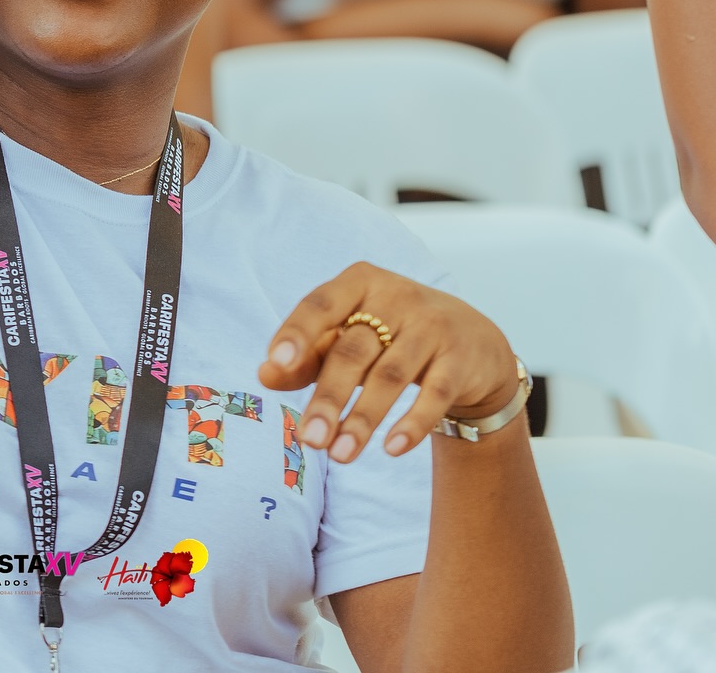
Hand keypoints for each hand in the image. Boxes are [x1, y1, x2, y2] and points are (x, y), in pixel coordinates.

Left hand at [258, 262, 518, 461]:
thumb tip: (265, 374)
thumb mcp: (350, 336)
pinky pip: (435, 394)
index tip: (275, 362)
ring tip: (340, 455)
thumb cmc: (393, 336)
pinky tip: (391, 449)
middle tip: (309, 440)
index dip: (297, 332)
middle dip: (329, 398)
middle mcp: (395, 296)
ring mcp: (430, 326)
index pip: (320, 304)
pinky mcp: (459, 358)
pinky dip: (412, 423)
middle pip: (353, 351)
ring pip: (390, 376)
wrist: (473, 341)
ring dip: (363, 419)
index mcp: (359, 283)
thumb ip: (309, 355)